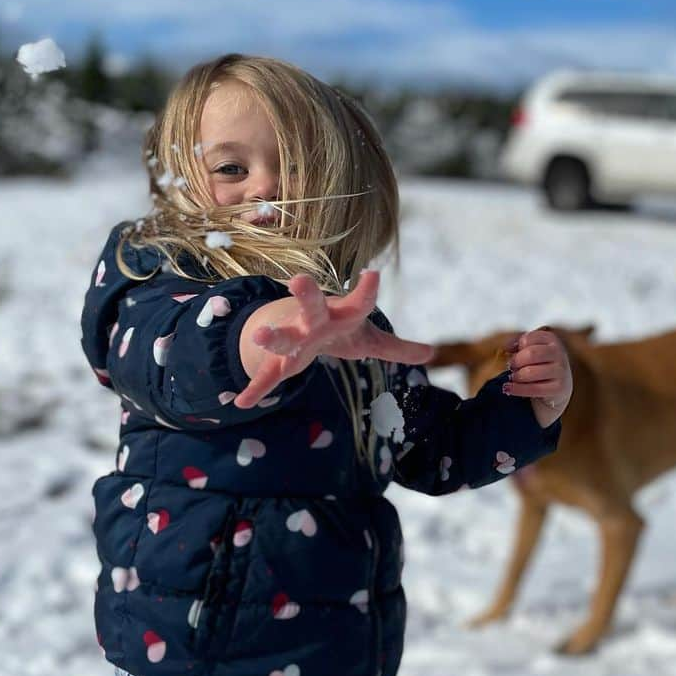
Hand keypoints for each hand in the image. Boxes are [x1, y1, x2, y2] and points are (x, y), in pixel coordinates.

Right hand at [235, 270, 433, 408]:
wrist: (302, 327)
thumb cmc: (341, 330)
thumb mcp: (370, 340)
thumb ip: (397, 348)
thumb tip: (432, 353)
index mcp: (343, 314)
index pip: (359, 302)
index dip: (366, 290)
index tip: (372, 274)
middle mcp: (316, 321)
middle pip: (312, 306)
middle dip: (306, 295)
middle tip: (298, 281)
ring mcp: (296, 339)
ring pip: (283, 337)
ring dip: (272, 337)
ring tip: (259, 337)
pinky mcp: (282, 360)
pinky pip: (269, 374)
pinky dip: (258, 388)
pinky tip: (243, 402)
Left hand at [502, 328, 571, 427]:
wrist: (559, 386)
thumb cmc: (542, 365)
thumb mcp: (534, 350)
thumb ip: (520, 346)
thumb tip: (506, 347)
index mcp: (551, 339)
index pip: (528, 339)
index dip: (516, 346)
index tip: (510, 351)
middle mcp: (558, 353)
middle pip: (530, 354)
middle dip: (516, 362)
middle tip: (510, 367)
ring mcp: (560, 370)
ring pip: (530, 372)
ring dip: (516, 376)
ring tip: (512, 377)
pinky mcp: (559, 388)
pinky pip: (533, 388)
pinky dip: (517, 389)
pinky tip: (508, 389)